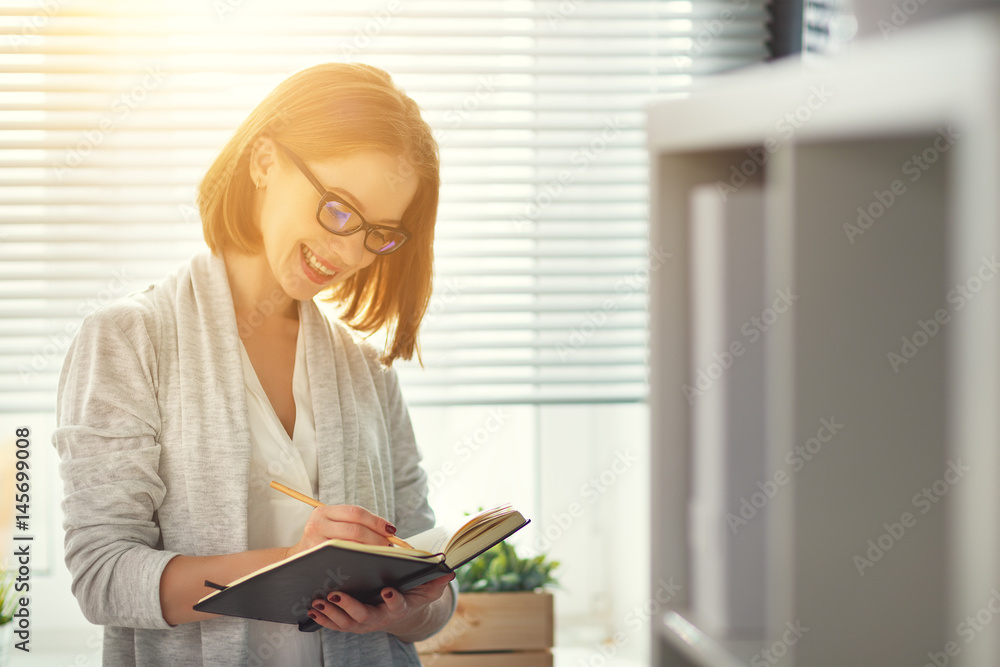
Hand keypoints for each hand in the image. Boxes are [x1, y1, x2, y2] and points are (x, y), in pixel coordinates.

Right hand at [285, 504, 396, 558]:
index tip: (391, 530)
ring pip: (351, 546)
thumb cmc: (323, 541)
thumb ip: (354, 523)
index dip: (376, 521)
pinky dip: (360, 561)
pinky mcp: (316, 560)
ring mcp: (315, 543)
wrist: (296, 561)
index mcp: (323, 511)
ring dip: (371, 550)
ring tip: (382, 554)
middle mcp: (316, 524)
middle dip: (377, 538)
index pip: (356, 512)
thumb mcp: (332, 525)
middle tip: (389, 546)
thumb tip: (388, 531)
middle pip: (355, 530)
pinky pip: (344, 560)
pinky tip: (368, 563)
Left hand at [306, 573, 454, 637]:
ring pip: (346, 623)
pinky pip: (335, 624)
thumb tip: (448, 573)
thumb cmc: (413, 593)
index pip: (398, 605)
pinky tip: (312, 609)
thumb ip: (436, 581)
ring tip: (319, 600)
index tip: (387, 590)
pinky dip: (323, 619)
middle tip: (336, 594)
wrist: (401, 611)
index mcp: (400, 607)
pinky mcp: (351, 623)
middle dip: (349, 607)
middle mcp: (381, 618)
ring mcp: (365, 623)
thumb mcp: (428, 588)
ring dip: (331, 613)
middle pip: (364, 617)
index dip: (393, 600)